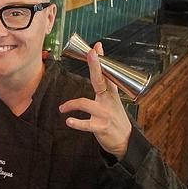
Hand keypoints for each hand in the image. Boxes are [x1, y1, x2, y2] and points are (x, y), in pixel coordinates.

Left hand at [59, 42, 131, 159]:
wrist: (125, 141)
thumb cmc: (115, 119)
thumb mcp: (113, 102)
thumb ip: (106, 88)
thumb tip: (99, 73)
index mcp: (111, 94)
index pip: (106, 73)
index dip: (101, 60)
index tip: (96, 46)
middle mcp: (109, 101)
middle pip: (100, 80)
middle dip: (96, 66)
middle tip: (91, 54)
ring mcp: (105, 114)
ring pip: (85, 104)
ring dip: (71, 104)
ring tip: (62, 108)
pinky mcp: (101, 127)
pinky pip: (86, 124)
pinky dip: (76, 123)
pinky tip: (68, 121)